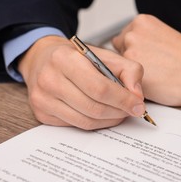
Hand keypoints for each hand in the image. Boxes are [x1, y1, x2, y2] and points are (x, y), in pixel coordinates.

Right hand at [18, 36, 145, 129]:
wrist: (42, 59)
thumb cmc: (76, 57)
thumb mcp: (105, 55)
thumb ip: (129, 70)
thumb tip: (137, 97)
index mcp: (65, 59)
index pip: (100, 88)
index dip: (123, 100)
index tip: (139, 106)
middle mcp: (50, 79)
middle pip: (94, 108)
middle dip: (119, 112)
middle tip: (132, 110)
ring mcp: (42, 99)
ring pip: (86, 121)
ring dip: (109, 120)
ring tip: (119, 111)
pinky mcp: (41, 114)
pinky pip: (76, 126)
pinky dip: (95, 123)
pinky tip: (102, 114)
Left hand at [112, 14, 180, 105]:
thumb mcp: (164, 36)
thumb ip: (144, 39)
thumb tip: (132, 50)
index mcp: (141, 22)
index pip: (123, 38)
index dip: (134, 50)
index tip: (147, 57)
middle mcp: (132, 34)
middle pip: (119, 52)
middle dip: (131, 60)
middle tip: (152, 67)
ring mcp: (130, 53)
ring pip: (122, 68)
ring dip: (131, 73)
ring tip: (155, 76)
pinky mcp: (132, 73)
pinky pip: (127, 82)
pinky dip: (136, 85)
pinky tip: (154, 84)